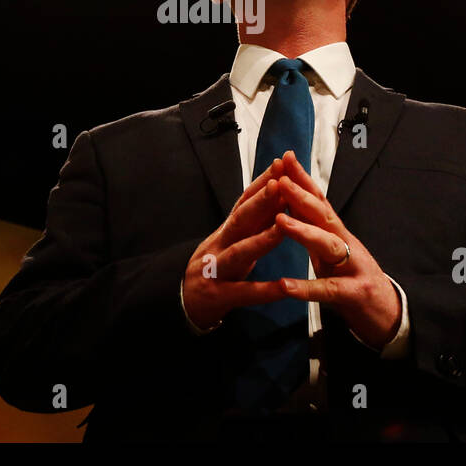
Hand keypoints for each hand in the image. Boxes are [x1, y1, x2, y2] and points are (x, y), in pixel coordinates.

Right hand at [182, 157, 292, 330]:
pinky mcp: (219, 296)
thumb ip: (252, 221)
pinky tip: (283, 288)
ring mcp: (216, 270)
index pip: (244, 200)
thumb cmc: (216, 267)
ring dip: (261, 239)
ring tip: (282, 228)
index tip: (282, 164)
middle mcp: (220, 245)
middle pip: (240, 219)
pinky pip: (244, 293)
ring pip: (239, 253)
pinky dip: (264, 291)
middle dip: (260, 201)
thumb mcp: (230, 240)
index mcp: (226, 231)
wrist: (182, 302)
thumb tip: (278, 191)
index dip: (262, 182)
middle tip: (280, 183)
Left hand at [272, 150, 401, 349]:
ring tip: (280, 221)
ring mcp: (353, 267)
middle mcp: (346, 244)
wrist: (389, 314)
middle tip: (281, 179)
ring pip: (329, 245)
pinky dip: (307, 288)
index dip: (303, 178)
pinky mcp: (355, 294)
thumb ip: (314, 227)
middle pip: (324, 215)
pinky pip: (328, 289)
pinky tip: (286, 285)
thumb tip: (291, 201)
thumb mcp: (332, 250)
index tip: (284, 157)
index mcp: (337, 233)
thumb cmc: (353, 279)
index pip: (319, 200)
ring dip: (304, 232)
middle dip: (302, 195)